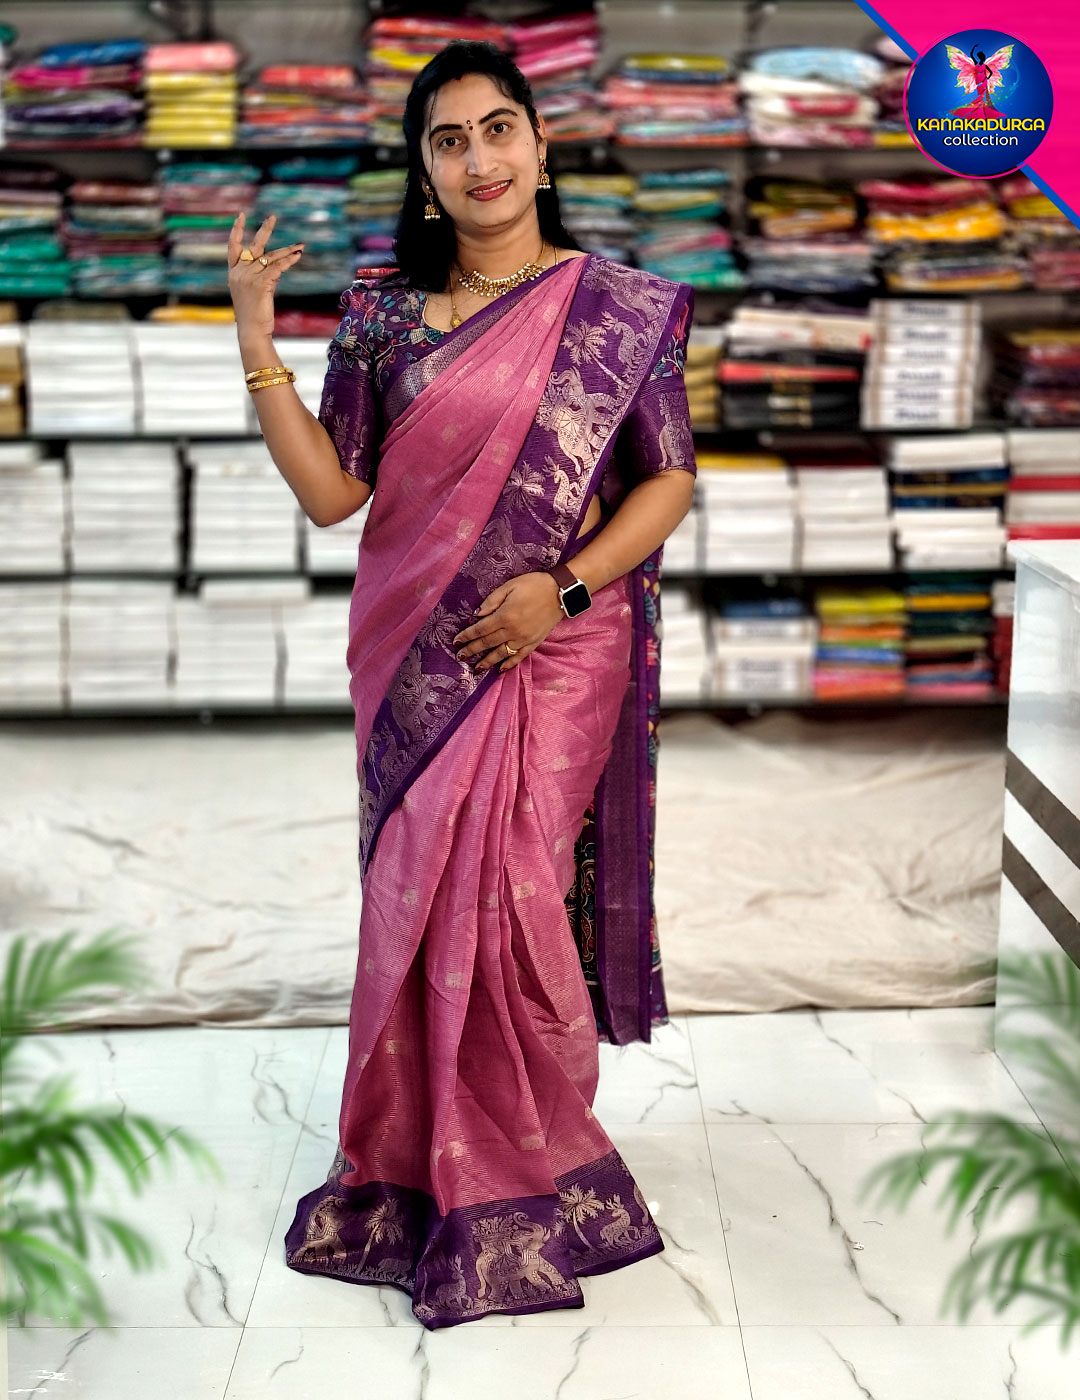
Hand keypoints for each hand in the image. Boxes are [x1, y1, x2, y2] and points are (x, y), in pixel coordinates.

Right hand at [226, 211, 304, 342]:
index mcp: (233, 273)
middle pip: (254, 246)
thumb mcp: (251, 292)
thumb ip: (260, 276)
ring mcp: (249, 276)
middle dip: (264, 230)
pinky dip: (289, 261)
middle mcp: (240, 272)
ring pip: (271, 257)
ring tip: (300, 245)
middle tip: (273, 216)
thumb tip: (276, 266)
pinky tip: (298, 255)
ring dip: (287, 251)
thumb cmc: (252, 315)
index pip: (233, 247)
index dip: (236, 231)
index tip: (240, 216)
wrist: (251, 330)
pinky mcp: (261, 283)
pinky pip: (278, 267)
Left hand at [453, 572, 563, 672]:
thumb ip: (492, 601)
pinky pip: (519, 657)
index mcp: (504, 616)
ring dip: (487, 662)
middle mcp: (512, 631)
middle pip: (487, 644)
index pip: (480, 629)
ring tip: (476, 668)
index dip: (467, 636)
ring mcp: (523, 639)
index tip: (456, 642)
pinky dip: (509, 664)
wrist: (560, 592)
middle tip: (460, 656)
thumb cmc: (534, 585)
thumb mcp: (509, 586)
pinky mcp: (534, 642)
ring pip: (501, 654)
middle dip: (472, 650)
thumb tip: (477, 615)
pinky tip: (500, 669)